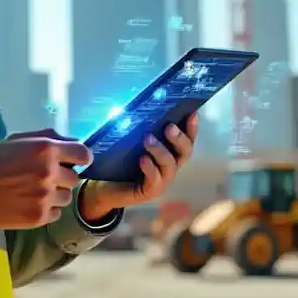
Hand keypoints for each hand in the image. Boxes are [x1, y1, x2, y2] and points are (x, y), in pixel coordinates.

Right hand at [0, 130, 92, 228]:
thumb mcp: (18, 140)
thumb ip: (48, 138)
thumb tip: (72, 143)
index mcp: (46, 149)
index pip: (84, 154)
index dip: (81, 158)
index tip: (75, 162)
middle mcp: (51, 173)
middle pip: (74, 178)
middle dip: (62, 178)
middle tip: (42, 178)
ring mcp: (46, 197)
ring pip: (66, 197)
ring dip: (55, 194)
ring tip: (33, 192)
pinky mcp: (40, 217)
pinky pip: (56, 213)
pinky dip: (46, 210)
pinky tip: (29, 204)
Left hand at [79, 113, 198, 221]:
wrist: (105, 186)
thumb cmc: (119, 160)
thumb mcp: (131, 140)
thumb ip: (140, 127)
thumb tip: (142, 106)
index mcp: (170, 151)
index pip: (187, 138)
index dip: (192, 127)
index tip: (192, 113)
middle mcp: (170, 165)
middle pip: (185, 152)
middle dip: (180, 138)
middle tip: (169, 127)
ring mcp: (162, 180)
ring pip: (170, 165)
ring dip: (160, 150)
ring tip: (147, 139)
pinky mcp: (149, 191)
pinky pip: (155, 180)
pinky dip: (150, 168)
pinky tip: (142, 159)